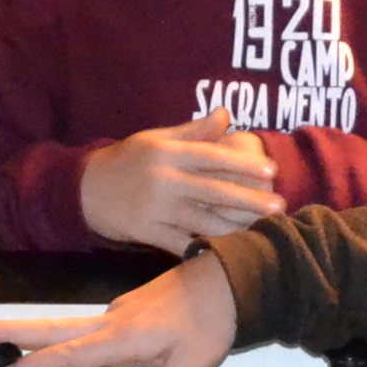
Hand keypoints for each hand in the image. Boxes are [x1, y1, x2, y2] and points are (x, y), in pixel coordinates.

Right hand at [0, 252, 243, 366]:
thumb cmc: (213, 321)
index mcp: (123, 336)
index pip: (71, 353)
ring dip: (42, 354)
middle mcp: (112, 323)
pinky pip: (90, 342)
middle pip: (52, 330)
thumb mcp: (191, 366)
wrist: (231, 280)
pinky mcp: (126, 319)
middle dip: (11, 332)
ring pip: (69, 338)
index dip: (38, 365)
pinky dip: (75, 360)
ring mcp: (117, 318)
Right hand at [76, 115, 285, 251]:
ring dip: (236, 228)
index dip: (243, 164)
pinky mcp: (148, 232)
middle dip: (250, 200)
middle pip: (214, 192)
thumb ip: (193, 131)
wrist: (86, 190)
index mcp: (167, 153)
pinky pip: (183, 243)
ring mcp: (156, 209)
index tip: (271, 171)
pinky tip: (229, 252)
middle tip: (280, 206)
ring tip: (263, 231)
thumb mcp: (156, 139)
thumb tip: (226, 114)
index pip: (212, 157)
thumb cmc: (128, 160)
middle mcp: (163, 180)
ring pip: (203, 221)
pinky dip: (205, 248)